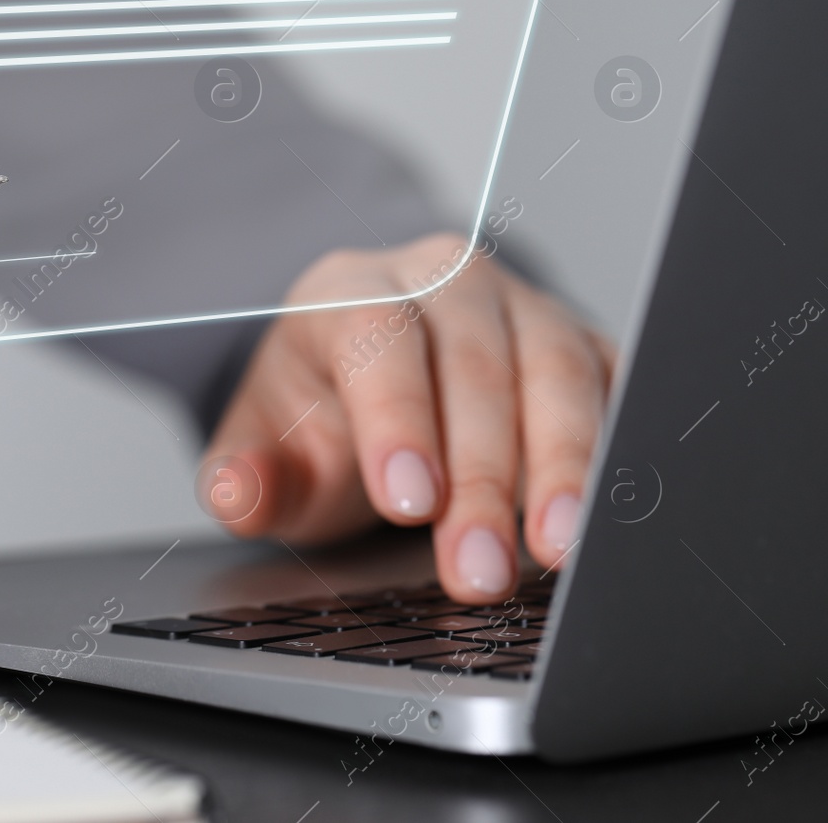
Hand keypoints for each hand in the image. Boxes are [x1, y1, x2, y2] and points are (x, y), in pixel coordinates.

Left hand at [199, 233, 614, 602]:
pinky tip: (607, 518)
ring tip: (556, 551)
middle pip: (474, 362)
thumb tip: (237, 495)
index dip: (398, 417)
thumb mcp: (266, 448)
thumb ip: (244, 478)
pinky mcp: (584, 346)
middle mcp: (441, 281)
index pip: (379, 335)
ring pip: (557, 370)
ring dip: (562, 467)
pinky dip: (613, 452)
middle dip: (480, 476)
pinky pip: (614, 389)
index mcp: (349, 290)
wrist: (371, 382)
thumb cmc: (322, 414)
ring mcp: (522, 307)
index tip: (409, 502)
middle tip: (476, 570)